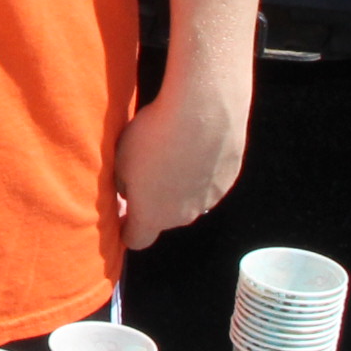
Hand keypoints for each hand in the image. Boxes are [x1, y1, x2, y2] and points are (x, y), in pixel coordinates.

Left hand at [113, 52, 251, 250]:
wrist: (203, 111)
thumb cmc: (153, 136)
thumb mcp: (121, 159)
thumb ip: (124, 184)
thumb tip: (131, 192)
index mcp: (151, 217)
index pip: (137, 239)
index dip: (127, 230)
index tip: (123, 216)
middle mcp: (183, 217)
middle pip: (164, 218)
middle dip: (155, 202)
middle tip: (148, 170)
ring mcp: (209, 200)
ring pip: (189, 199)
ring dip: (180, 186)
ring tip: (174, 152)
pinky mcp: (229, 179)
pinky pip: (209, 181)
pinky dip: (201, 170)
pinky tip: (196, 144)